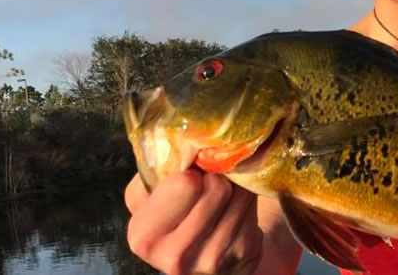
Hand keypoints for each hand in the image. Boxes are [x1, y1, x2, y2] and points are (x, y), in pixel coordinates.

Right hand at [124, 169, 262, 274]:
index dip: (190, 170)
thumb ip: (159, 167)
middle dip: (214, 176)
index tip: (188, 173)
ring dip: (234, 185)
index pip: (185, 182)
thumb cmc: (172, 211)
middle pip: (217, 187)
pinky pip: (254, 207)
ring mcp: (213, 259)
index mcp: (144, 235)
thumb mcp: (150, 192)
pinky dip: (247, 198)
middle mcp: (176, 256)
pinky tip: (234, 206)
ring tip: (221, 192)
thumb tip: (189, 138)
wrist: (202, 247)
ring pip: (239, 194)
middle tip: (208, 180)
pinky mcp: (243, 254)